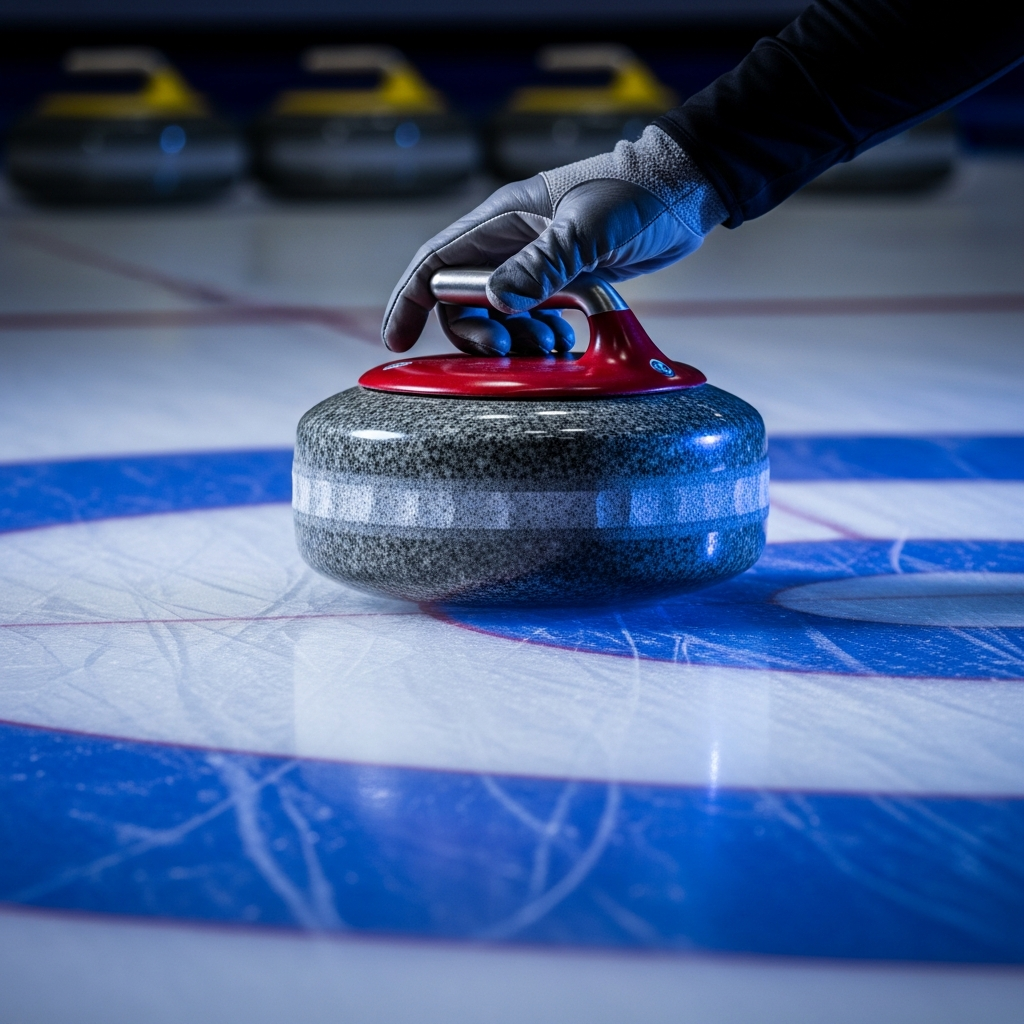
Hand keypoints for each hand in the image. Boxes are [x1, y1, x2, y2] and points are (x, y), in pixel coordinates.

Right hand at [382, 125, 725, 354]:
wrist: (683, 192)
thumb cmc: (633, 194)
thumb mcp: (587, 229)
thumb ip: (542, 263)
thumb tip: (498, 300)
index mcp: (501, 221)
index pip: (436, 263)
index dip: (408, 301)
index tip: (396, 339)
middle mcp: (510, 245)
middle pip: (463, 302)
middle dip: (476, 333)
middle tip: (506, 350)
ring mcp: (535, 265)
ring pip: (500, 317)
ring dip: (515, 341)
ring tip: (551, 346)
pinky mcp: (561, 282)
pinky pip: (533, 320)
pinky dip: (540, 338)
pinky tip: (566, 342)